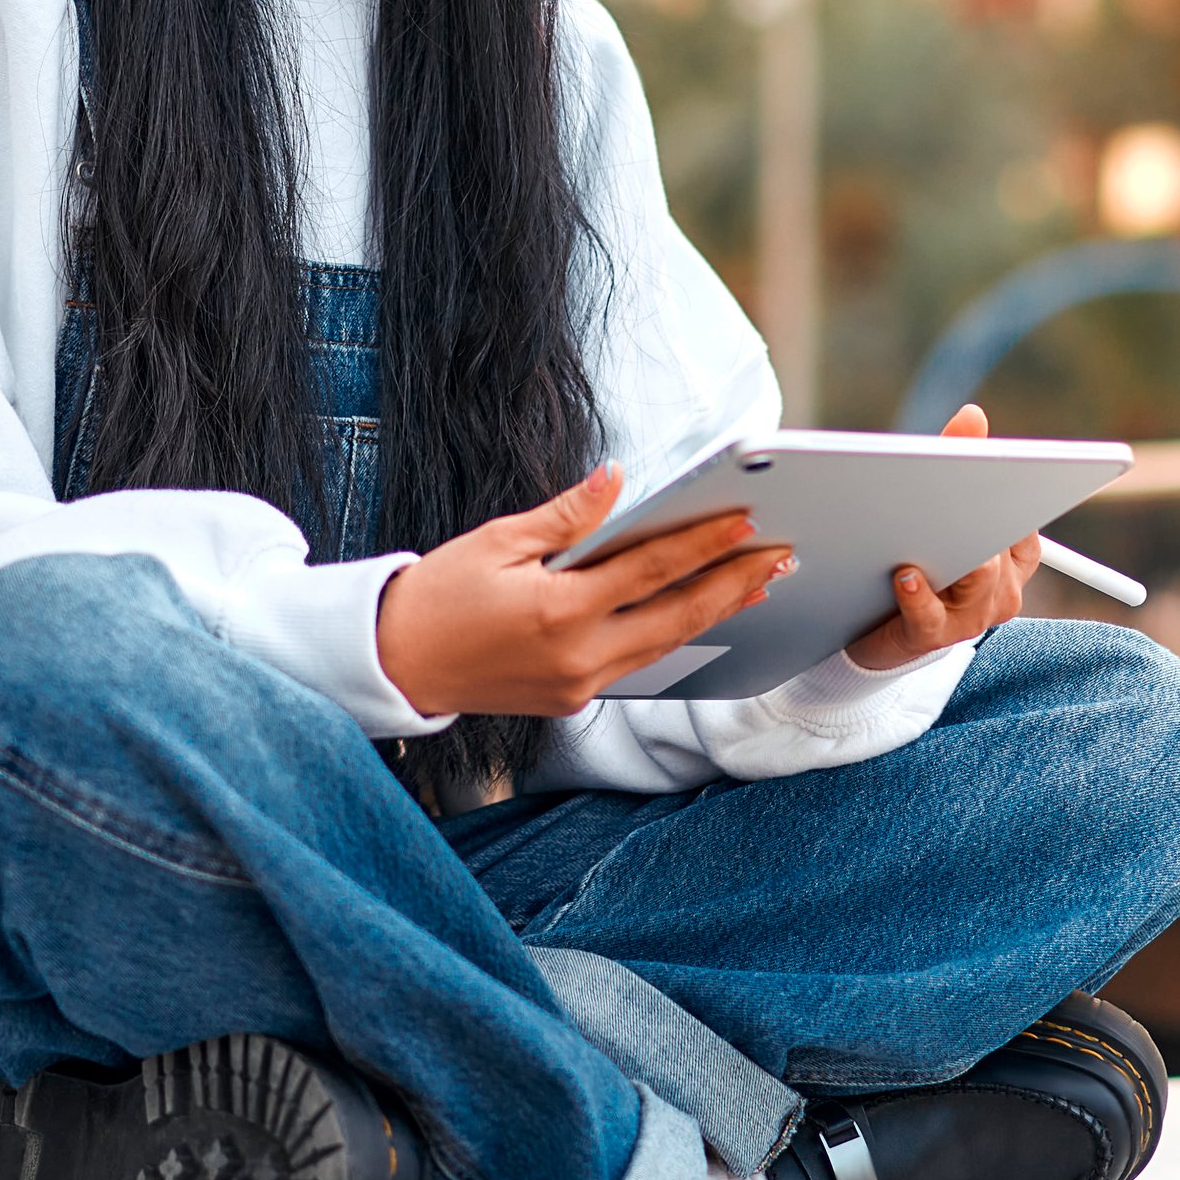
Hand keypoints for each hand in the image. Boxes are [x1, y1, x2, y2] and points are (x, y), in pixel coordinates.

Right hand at [376, 465, 790, 716]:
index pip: (649, 568)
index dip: (702, 542)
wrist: (398, 664)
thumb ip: (566, 516)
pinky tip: (702, 614)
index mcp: (557, 609)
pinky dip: (676, 636)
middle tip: (781, 554)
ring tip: (758, 583)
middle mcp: (578, 655)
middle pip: (676, 614)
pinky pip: (639, 664)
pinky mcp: (574, 700)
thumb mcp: (497, 540)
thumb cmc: (439, 594)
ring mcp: (579, 685)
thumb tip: (617, 479)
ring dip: (716, 612)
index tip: (746, 519)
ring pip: (666, 645)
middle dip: (733, 583)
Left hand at [843, 402, 1038, 671]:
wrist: (874, 628)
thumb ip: (956, 458)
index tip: (1013, 471)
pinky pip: (933, 617)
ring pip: (979, 581)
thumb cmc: (917, 558)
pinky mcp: (932, 637)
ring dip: (959, 555)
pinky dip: (919, 595)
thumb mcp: (938, 507)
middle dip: (986, 519)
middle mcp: (1001, 588)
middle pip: (1002, 548)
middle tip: (969, 494)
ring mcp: (971, 617)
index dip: (1019, 496)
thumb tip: (973, 414)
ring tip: (933, 533)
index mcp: (1011, 555)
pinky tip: (904, 574)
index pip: (1025, 521)